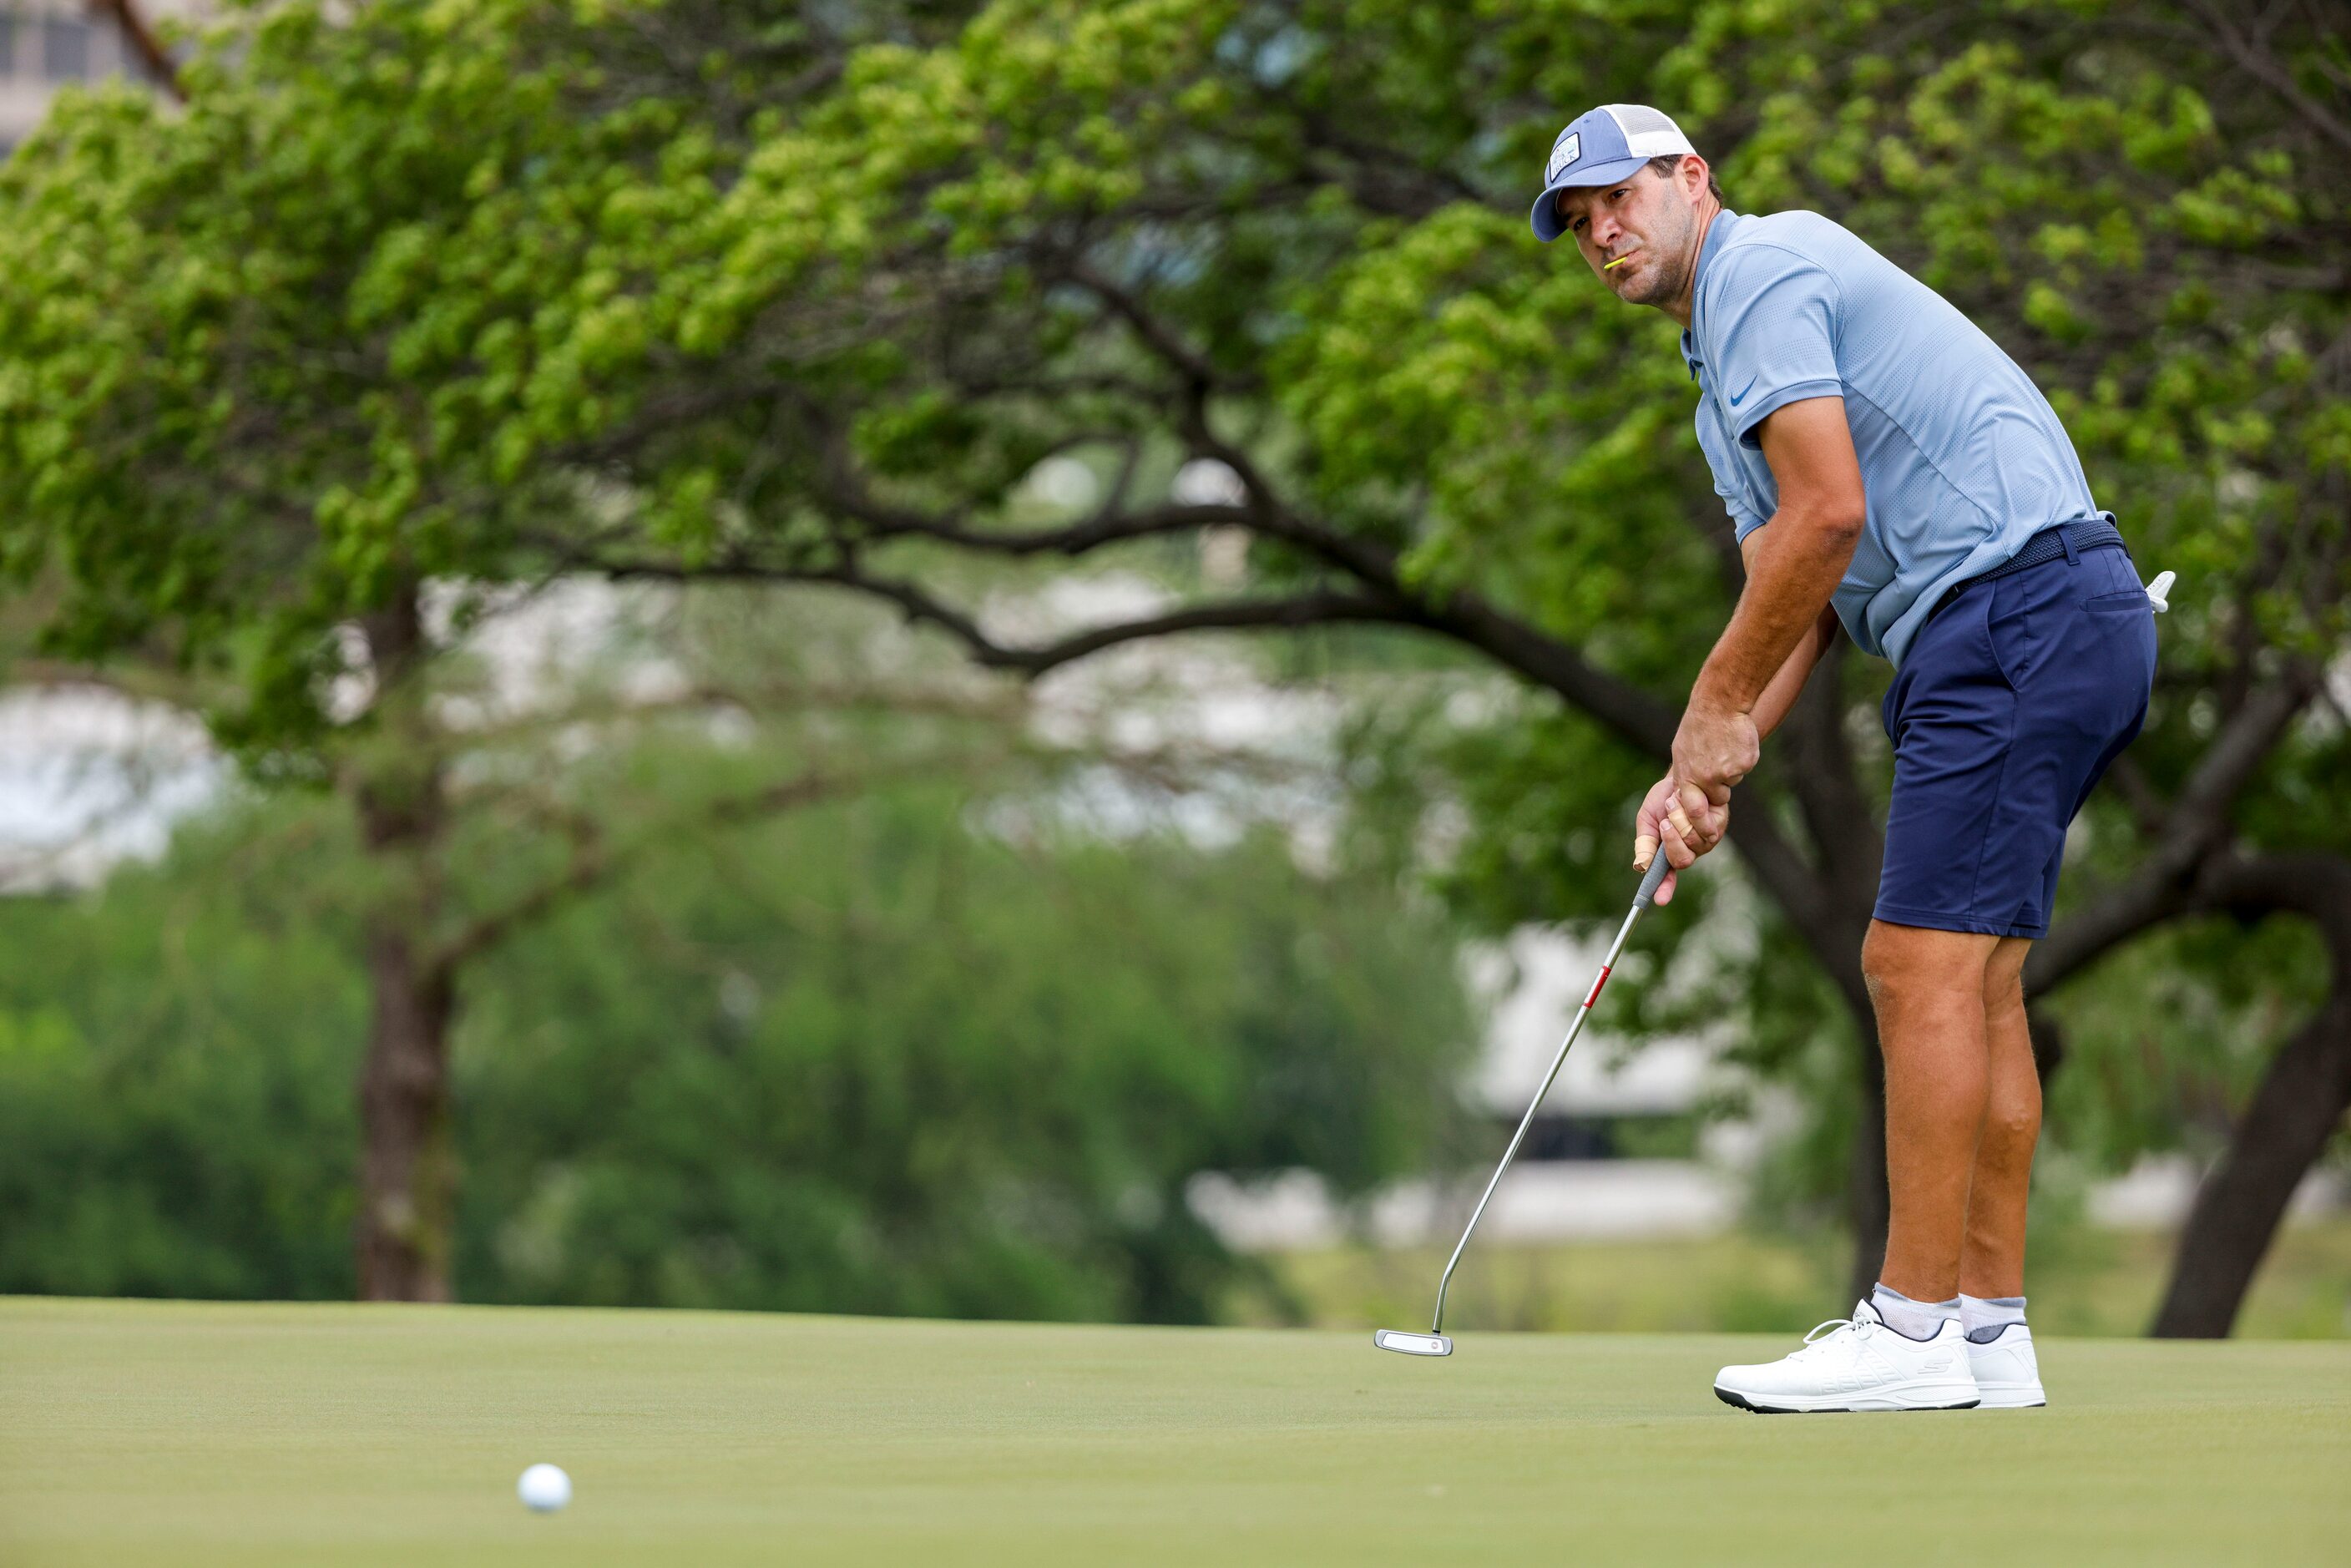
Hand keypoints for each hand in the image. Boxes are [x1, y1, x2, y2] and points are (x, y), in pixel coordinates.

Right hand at [1632, 774, 1727, 905]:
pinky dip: (1692, 811)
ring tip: (1675, 803)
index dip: (1664, 889)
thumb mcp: (1647, 820)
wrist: (1681, 776)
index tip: (1659, 900)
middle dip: (1671, 839)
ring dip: (1680, 819)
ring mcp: (1706, 840)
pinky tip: (1690, 800)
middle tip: (1665, 822)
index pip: (1667, 876)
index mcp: (1670, 853)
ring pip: (1694, 842)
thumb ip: (1645, 843)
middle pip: (1682, 860)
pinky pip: (1706, 827)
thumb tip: (1640, 867)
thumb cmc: (1662, 799)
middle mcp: (1690, 850)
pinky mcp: (1718, 825)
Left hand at [1669, 698, 1758, 812]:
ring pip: (1731, 783)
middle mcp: (1704, 777)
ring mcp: (1725, 771)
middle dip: (1716, 806)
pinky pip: (1744, 770)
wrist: (1719, 704)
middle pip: (1715, 803)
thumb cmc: (1699, 726)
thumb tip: (1683, 795)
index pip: (1691, 810)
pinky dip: (1741, 760)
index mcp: (1686, 776)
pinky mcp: (1743, 763)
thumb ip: (1686, 775)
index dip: (1699, 822)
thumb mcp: (1683, 752)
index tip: (1705, 830)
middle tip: (1718, 794)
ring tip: (1723, 750)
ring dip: (1730, 773)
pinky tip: (1734, 743)